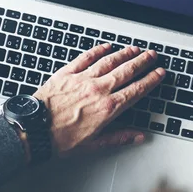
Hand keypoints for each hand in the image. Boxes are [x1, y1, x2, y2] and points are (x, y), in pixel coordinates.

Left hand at [33, 43, 164, 156]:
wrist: (33, 130)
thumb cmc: (60, 139)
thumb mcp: (94, 145)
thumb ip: (119, 138)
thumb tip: (138, 136)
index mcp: (107, 108)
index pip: (136, 90)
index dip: (151, 80)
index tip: (159, 73)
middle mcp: (98, 90)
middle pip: (126, 71)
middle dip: (142, 61)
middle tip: (152, 55)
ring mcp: (82, 79)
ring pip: (109, 61)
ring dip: (124, 53)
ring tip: (134, 49)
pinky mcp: (67, 73)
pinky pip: (86, 57)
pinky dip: (98, 50)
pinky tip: (106, 46)